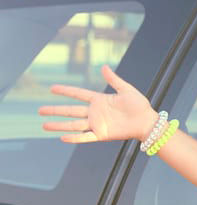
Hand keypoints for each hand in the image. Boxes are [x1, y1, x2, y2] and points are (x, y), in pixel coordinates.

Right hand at [40, 65, 157, 143]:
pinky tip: (62, 138)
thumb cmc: (140, 106)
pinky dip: (74, 138)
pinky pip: (85, 137)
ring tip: (44, 125)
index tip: (52, 88)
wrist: (148, 122)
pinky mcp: (102, 134)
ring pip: (73, 125)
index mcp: (100, 100)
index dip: (65, 91)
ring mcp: (97, 124)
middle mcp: (95, 112)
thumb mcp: (127, 90)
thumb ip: (114, 80)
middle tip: (39, 110)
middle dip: (55, 110)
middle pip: (70, 111)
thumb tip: (104, 67)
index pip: (78, 94)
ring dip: (59, 125)